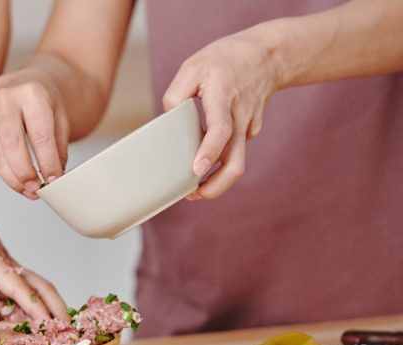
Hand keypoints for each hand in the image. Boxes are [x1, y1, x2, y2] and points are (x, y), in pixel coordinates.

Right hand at [0, 67, 69, 199]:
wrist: (31, 81)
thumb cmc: (48, 100)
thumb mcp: (62, 118)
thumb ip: (58, 147)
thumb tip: (54, 177)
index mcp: (32, 91)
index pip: (39, 133)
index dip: (47, 161)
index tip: (54, 179)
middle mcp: (6, 97)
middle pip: (11, 142)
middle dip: (24, 171)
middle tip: (36, 189)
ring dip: (11, 176)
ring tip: (28, 191)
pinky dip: (3, 171)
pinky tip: (17, 181)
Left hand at [0, 196, 68, 321]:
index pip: (17, 285)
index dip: (34, 307)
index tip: (48, 325)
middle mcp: (3, 263)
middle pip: (39, 286)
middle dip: (56, 309)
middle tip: (69, 333)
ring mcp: (5, 267)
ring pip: (35, 288)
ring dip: (51, 307)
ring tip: (61, 332)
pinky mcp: (0, 271)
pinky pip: (23, 289)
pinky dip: (36, 305)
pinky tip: (37, 321)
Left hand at [163, 28, 280, 198]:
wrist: (268, 55)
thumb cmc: (226, 59)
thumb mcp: (193, 67)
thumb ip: (176, 94)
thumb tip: (170, 121)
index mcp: (223, 98)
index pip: (220, 130)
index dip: (209, 152)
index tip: (197, 170)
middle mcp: (240, 117)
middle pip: (235, 163)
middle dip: (215, 186)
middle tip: (193, 194)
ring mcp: (248, 126)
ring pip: (236, 161)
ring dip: (216, 179)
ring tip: (194, 185)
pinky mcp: (251, 130)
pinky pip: (234, 149)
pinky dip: (219, 157)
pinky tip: (204, 155)